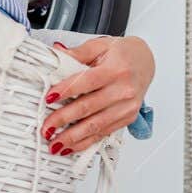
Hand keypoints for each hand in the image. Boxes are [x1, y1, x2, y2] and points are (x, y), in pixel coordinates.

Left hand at [41, 36, 154, 153]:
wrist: (145, 62)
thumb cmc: (122, 54)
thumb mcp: (99, 46)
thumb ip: (76, 53)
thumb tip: (55, 53)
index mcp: (116, 70)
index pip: (87, 82)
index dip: (66, 91)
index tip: (49, 98)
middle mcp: (124, 90)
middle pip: (88, 107)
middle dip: (64, 120)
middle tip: (46, 128)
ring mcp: (127, 107)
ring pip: (96, 125)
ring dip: (73, 138)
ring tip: (55, 144)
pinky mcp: (127, 118)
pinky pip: (104, 133)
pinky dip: (86, 142)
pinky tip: (71, 147)